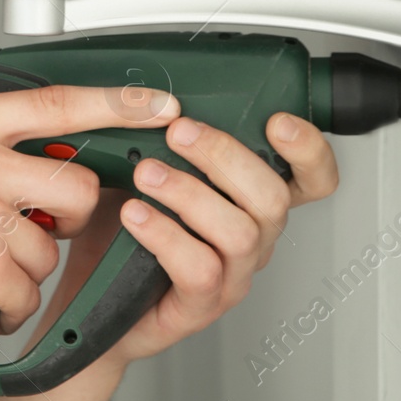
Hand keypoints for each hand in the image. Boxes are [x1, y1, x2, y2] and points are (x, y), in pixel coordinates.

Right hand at [0, 83, 182, 371]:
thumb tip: (46, 151)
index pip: (56, 102)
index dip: (116, 103)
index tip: (157, 105)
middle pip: (72, 183)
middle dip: (66, 214)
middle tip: (34, 223)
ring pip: (49, 245)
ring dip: (22, 266)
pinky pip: (28, 291)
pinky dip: (4, 303)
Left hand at [51, 112, 338, 368]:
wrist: (88, 290)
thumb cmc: (121, 225)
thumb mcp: (148, 165)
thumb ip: (167, 136)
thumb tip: (162, 94)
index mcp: (251, 201)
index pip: (312, 178)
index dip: (309, 151)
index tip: (276, 120)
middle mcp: (252, 238)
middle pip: (272, 197)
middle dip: (224, 155)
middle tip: (179, 132)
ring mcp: (231, 275)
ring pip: (239, 232)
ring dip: (190, 193)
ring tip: (146, 173)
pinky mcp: (199, 305)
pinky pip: (200, 269)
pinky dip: (166, 235)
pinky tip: (136, 214)